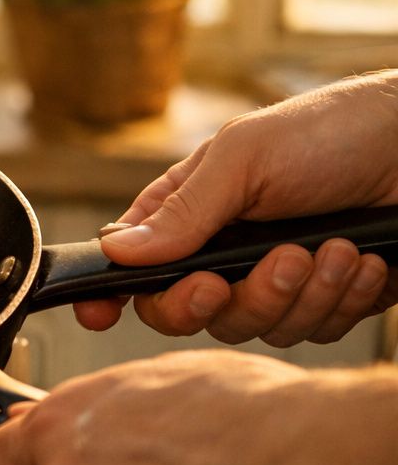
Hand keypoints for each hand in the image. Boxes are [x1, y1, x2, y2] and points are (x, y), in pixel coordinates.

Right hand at [74, 75, 397, 343]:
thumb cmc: (334, 131)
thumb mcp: (247, 158)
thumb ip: (183, 211)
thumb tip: (115, 251)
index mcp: (190, 212)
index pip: (133, 266)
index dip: (110, 294)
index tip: (101, 313)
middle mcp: (225, 252)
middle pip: (193, 314)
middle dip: (233, 298)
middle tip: (267, 266)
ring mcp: (275, 280)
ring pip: (258, 328)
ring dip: (302, 293)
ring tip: (335, 247)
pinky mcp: (327, 300)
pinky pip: (315, 332)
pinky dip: (342, 299)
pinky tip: (363, 261)